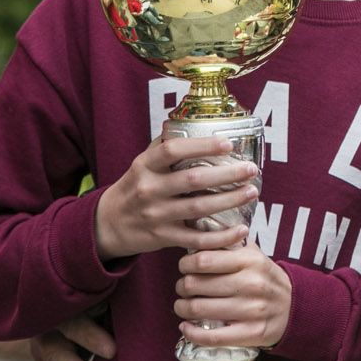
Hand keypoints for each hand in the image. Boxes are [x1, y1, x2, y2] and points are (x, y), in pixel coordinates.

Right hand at [94, 135, 257, 260]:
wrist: (108, 224)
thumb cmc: (134, 187)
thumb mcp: (141, 164)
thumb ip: (164, 147)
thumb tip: (191, 122)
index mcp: (144, 166)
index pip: (172, 150)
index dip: (202, 145)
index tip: (228, 142)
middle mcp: (149, 189)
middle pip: (193, 180)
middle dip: (227, 174)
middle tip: (251, 169)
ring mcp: (155, 215)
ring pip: (198, 209)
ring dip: (230, 201)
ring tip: (252, 192)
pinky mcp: (163, 238)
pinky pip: (196, 239)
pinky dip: (221, 237)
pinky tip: (241, 230)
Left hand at [174, 245, 291, 347]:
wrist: (295, 307)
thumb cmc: (266, 279)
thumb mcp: (254, 255)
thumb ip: (229, 243)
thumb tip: (201, 233)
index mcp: (250, 261)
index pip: (203, 260)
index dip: (186, 263)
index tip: (184, 267)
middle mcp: (250, 284)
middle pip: (195, 285)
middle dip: (181, 286)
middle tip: (182, 287)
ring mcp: (251, 310)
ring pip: (198, 310)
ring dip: (182, 308)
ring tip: (183, 306)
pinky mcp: (250, 333)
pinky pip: (211, 337)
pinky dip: (191, 333)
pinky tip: (186, 327)